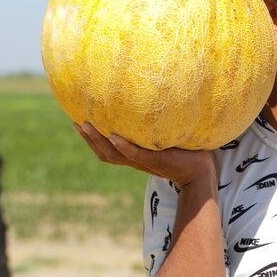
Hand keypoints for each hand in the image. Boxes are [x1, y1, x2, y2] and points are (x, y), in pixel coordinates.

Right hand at [74, 122, 215, 189]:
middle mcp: (135, 160)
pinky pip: (135, 154)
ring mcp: (144, 161)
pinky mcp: (156, 160)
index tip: (78, 122)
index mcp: (134, 156)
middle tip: (75, 122)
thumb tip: (151, 104)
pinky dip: (123, 147)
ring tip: (86, 126)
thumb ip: (155, 129)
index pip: (107, 150)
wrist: (200, 172)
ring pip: (114, 154)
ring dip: (98, 141)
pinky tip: (114, 136)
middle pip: (104, 153)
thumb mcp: (165, 140)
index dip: (91, 139)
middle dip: (88, 139)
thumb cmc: (185, 153)